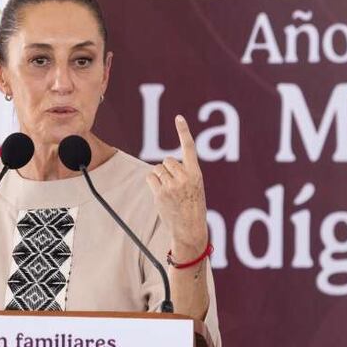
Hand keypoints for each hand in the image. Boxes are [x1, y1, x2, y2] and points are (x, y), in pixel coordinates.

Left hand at [146, 115, 207, 258]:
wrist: (190, 228)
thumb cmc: (193, 206)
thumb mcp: (196, 187)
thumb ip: (185, 173)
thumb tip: (165, 164)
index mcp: (196, 174)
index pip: (189, 148)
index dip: (183, 131)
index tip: (178, 118)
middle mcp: (184, 177)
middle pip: (167, 160)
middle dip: (167, 169)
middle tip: (174, 184)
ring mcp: (172, 185)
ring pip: (157, 169)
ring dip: (160, 176)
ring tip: (168, 190)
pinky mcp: (160, 193)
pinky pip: (150, 178)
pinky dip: (153, 182)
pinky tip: (160, 192)